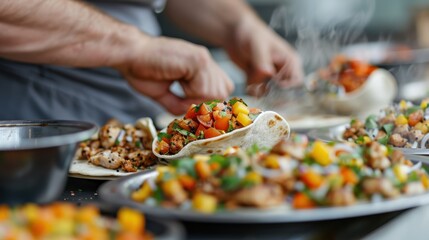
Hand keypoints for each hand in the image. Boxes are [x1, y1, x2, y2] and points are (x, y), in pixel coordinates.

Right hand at [118, 36, 233, 114]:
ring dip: (195, 99)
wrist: (129, 53)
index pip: (220, 90)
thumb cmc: (142, 70)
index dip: (207, 103)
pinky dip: (190, 95)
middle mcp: (206, 60)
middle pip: (222, 93)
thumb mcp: (165, 94)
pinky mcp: (197, 61)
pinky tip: (176, 81)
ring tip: (177, 88)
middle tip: (182, 98)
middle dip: (203, 103)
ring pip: (215, 94)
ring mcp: (203, 59)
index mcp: (200, 66)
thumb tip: (194, 118)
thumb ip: (182, 105)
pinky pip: (204, 89)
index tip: (189, 106)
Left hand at [224, 16, 302, 95]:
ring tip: (251, 83)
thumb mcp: (258, 44)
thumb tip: (267, 74)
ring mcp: (269, 76)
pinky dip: (252, 90)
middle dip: (272, 93)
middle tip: (260, 88)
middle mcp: (282, 70)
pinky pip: (257, 92)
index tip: (275, 86)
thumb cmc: (250, 32)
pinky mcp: (258, 79)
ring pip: (268, 93)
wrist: (233, 33)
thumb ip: (262, 60)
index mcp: (289, 60)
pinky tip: (247, 83)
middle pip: (284, 91)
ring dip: (260, 91)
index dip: (288, 87)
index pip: (297, 80)